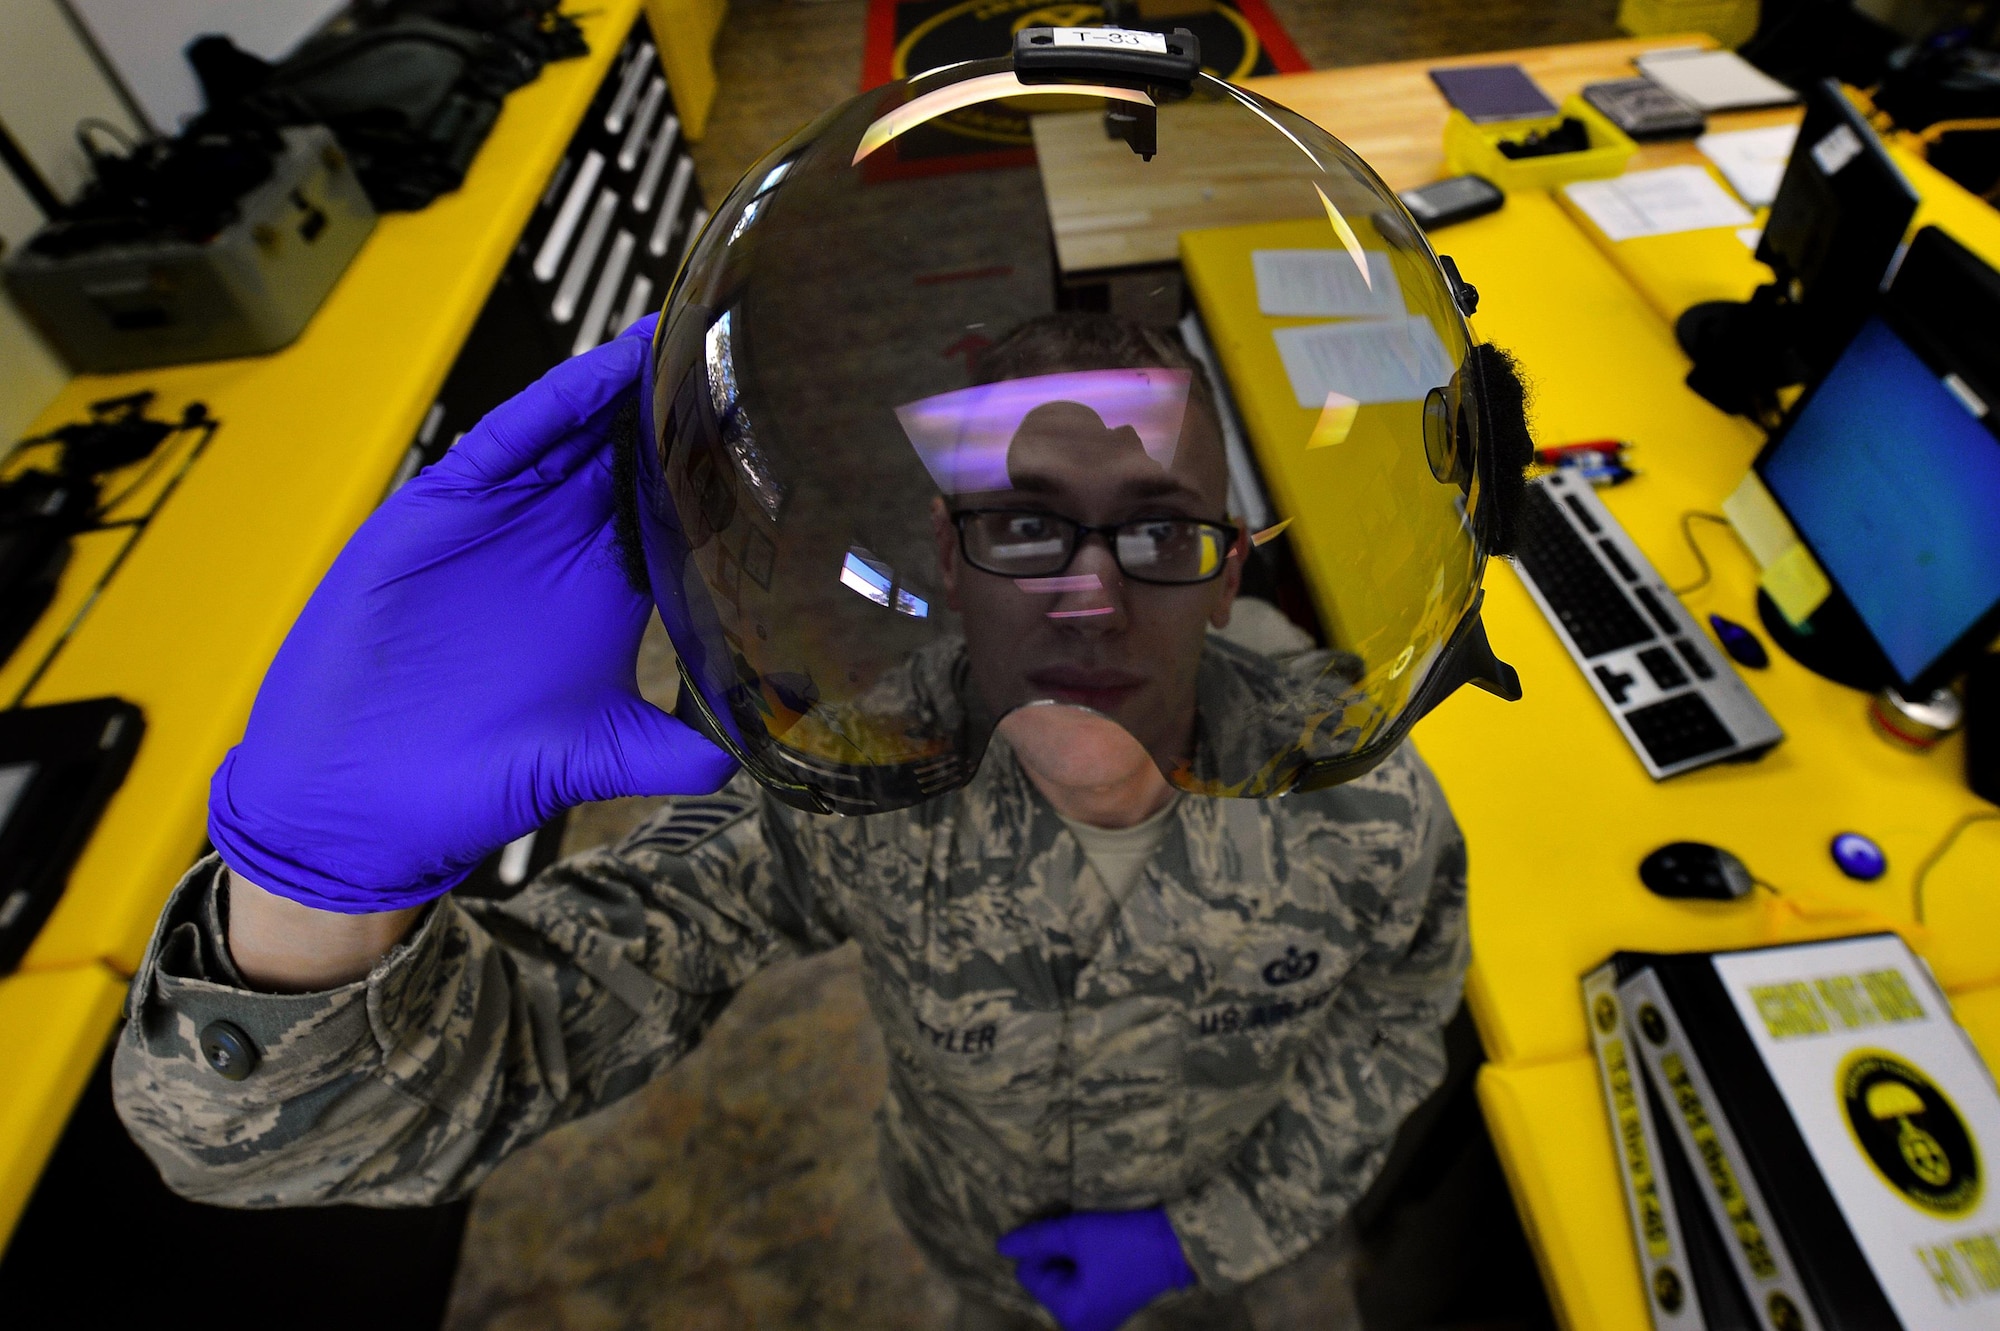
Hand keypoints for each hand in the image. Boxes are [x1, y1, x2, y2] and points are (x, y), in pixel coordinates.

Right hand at [209, 316, 735, 913]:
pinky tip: (600, 374)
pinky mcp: (441, 511)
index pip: (676, 514)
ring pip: (573, 435)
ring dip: (622, 387)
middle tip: (735, 354)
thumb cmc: (469, 780)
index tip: (771, 434)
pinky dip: (552, 406)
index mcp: (607, 594)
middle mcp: (559, 548)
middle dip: (677, 410)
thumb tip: (741, 766)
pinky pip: (505, 443)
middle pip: (631, 458)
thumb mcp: (590, 759)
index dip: (716, 473)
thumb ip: (665, 753)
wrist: (360, 799)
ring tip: (679, 338)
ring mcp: (501, 523)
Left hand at [996, 1207, 1195, 1330]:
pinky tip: (1104, 1260)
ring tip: (1097, 1251)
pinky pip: (1079, 1290)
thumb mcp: (1074, 1233)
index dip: (1044, 1248)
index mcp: (1069, 1313)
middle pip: (1045, 1282)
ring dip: (1071, 1262)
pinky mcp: (1108, 1315)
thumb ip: (1035, 1240)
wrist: (1174, 1246)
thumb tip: (1001, 1247)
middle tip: (1086, 1243)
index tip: (1073, 1237)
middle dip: (1058, 1258)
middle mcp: (1079, 1327)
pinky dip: (1084, 1271)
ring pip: (1061, 1283)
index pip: (1029, 1274)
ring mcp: (1095, 1324)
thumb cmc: (1123, 1239)